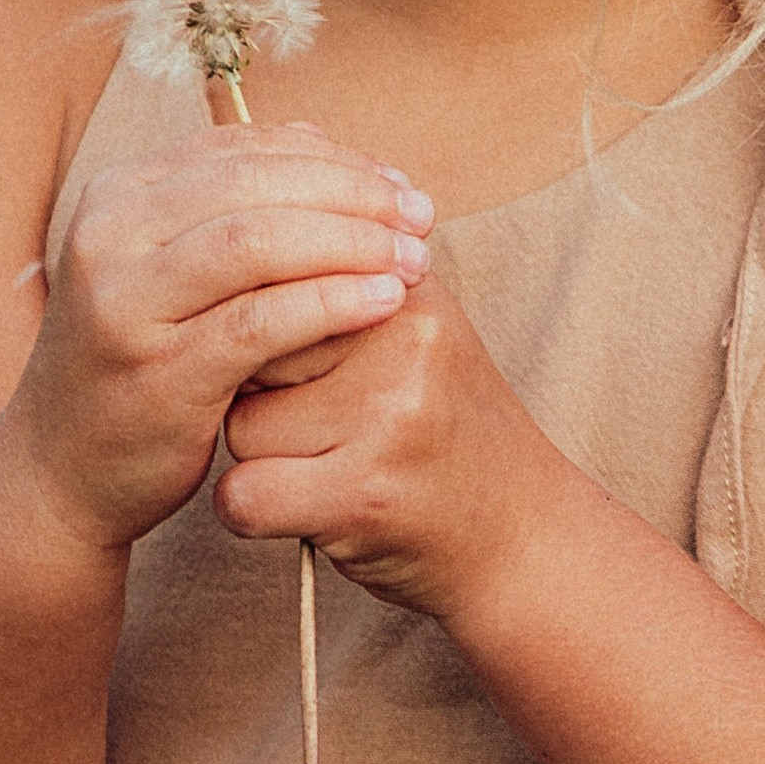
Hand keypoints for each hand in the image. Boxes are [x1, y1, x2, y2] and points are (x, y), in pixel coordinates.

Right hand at [4, 124, 434, 555]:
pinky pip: (259, 322)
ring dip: (349, 242)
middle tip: (420, 216)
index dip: (331, 158)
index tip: (398, 185)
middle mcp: (109, 237)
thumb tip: (323, 140)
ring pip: (255, 241)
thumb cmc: (139, 363)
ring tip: (414, 258)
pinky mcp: (157, 372)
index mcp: (117, 196)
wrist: (60, 473)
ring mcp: (125, 304)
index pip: (240, 148)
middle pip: (253, 184)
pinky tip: (383, 302)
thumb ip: (233, 209)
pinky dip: (331, 302)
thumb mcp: (170, 271)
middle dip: (351, 193)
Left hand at [215, 277, 574, 618]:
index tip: (296, 368)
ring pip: (241, 426)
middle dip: (259, 392)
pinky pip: (244, 494)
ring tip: (333, 467)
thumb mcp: (413, 332)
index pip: (273, 277)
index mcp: (409, 286)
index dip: (265, 332)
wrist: (523, 535)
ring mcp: (389, 417)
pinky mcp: (366, 494)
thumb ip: (342, 280)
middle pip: (249, 348)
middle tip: (325, 424)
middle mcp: (404, 340)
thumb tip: (244, 228)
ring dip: (264, 459)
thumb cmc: (443, 429)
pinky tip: (308, 510)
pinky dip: (255, 513)